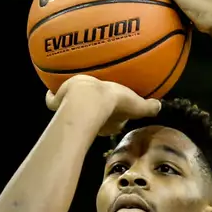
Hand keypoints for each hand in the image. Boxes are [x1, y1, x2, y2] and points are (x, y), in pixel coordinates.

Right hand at [46, 75, 161, 136]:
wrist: (87, 99)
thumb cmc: (112, 102)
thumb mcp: (135, 103)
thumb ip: (147, 106)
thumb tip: (160, 106)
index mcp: (110, 122)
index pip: (116, 120)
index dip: (118, 114)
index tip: (117, 105)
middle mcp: (92, 121)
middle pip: (95, 116)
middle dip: (95, 110)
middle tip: (96, 98)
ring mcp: (72, 112)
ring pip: (71, 109)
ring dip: (72, 103)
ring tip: (72, 91)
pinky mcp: (57, 104)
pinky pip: (53, 101)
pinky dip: (52, 96)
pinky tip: (51, 89)